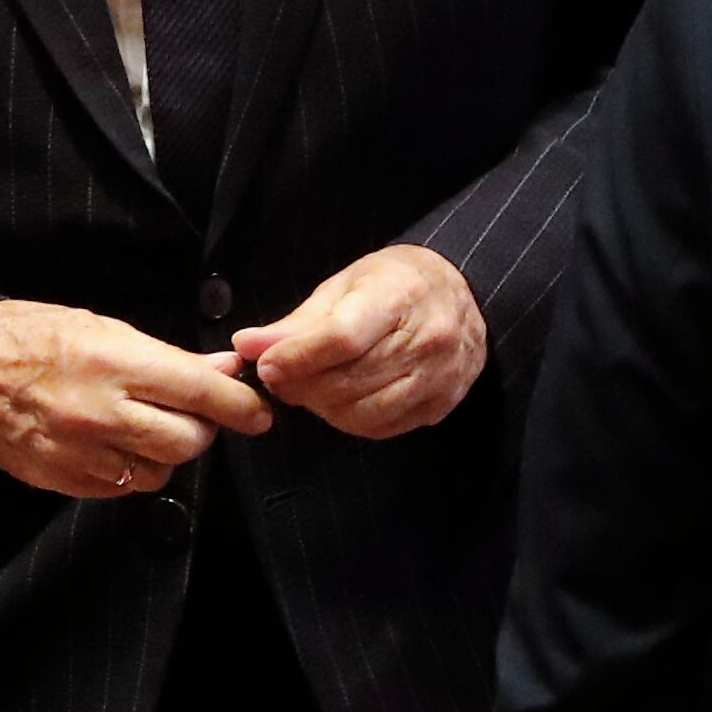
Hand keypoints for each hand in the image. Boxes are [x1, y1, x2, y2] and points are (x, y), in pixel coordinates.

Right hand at [0, 298, 269, 500]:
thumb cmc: (32, 336)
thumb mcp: (104, 327)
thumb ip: (166, 356)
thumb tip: (223, 371)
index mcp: (115, 363)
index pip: (201, 394)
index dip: (241, 407)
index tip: (259, 414)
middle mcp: (102, 412)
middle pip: (189, 442)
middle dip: (202, 429)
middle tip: (193, 414)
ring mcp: (82, 452)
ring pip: (160, 472)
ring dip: (167, 453)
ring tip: (147, 427)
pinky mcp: (65, 480)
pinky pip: (123, 488)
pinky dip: (132, 470)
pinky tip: (116, 444)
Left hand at [233, 245, 485, 438]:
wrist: (464, 292)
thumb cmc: (397, 284)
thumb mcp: (346, 285)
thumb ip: (298, 322)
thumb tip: (248, 345)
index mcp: (401, 295)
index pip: (343, 337)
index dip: (298, 357)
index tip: (265, 364)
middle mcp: (428, 339)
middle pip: (350, 380)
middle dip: (301, 385)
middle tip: (277, 378)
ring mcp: (440, 376)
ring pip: (365, 413)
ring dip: (323, 408)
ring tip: (307, 389)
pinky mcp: (442, 403)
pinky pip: (384, 428)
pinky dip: (350, 420)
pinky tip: (338, 400)